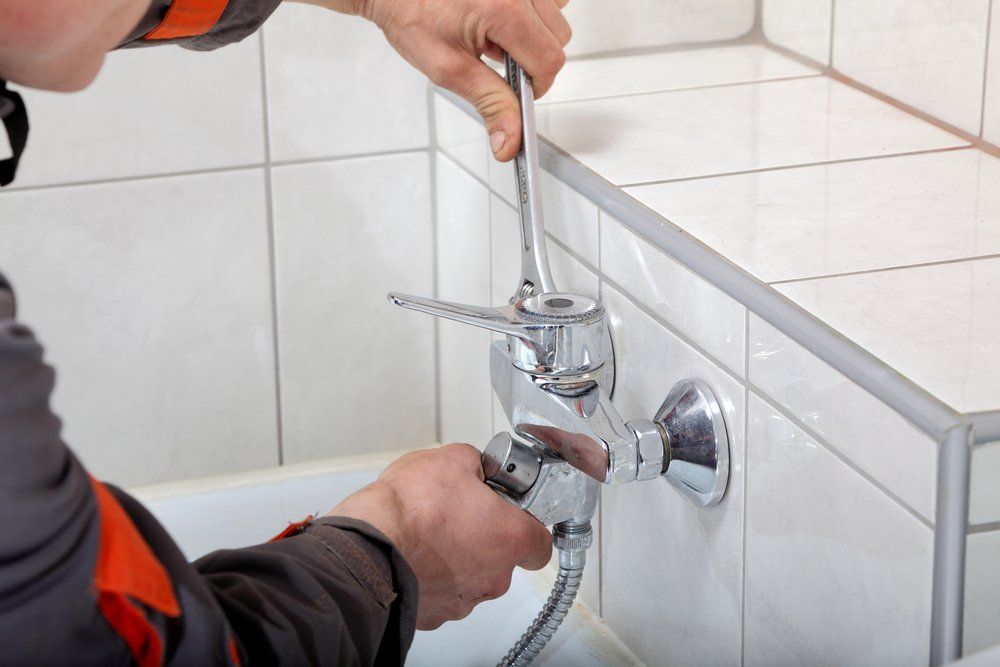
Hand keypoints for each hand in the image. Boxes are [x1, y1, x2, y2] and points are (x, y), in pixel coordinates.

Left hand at [296, 0, 571, 161]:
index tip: (514, 92)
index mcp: (503, 10)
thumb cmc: (411, 14)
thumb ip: (489, 104)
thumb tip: (510, 142)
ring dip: (533, 35)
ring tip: (493, 36)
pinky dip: (531, 13)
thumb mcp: (448, 69)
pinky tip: (500, 19)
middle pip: (558, 39)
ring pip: (556, 18)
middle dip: (533, 60)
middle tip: (494, 60)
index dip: (533, 86)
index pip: (549, 62)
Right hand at [328, 444, 552, 628]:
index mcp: (509, 538)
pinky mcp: (433, 613)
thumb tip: (474, 465)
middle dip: (485, 537)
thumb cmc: (411, 508)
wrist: (368, 546)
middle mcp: (493, 577)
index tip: (513, 513)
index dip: (528, 525)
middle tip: (461, 514)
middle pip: (503, 559)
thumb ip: (475, 463)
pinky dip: (430, 575)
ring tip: (430, 532)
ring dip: (456, 557)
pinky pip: (440, 592)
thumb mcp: (451, 459)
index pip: (541, 544)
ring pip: (471, 577)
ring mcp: (463, 600)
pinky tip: (414, 553)